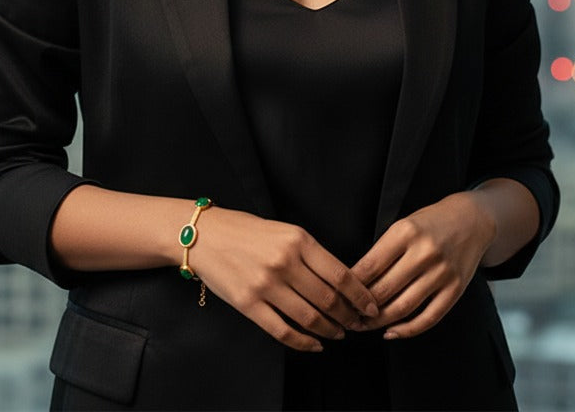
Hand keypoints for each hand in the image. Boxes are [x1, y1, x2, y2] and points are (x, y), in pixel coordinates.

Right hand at [189, 207, 379, 352]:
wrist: (203, 235)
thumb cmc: (245, 230)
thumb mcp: (284, 231)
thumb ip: (310, 253)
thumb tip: (340, 280)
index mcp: (298, 240)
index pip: (340, 273)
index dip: (360, 295)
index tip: (371, 306)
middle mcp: (284, 262)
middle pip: (328, 298)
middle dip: (348, 316)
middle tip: (357, 324)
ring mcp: (265, 285)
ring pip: (309, 317)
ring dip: (329, 330)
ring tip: (338, 334)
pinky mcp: (248, 304)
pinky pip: (282, 330)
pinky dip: (303, 342)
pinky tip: (314, 344)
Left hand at [350, 191, 496, 339]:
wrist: (471, 220)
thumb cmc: (430, 223)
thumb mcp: (403, 225)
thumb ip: (383, 250)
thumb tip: (356, 281)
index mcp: (406, 232)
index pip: (370, 266)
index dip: (351, 286)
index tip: (339, 295)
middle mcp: (424, 253)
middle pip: (384, 290)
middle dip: (361, 308)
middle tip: (347, 315)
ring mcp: (442, 273)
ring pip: (403, 307)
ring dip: (379, 322)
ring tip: (364, 325)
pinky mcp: (455, 290)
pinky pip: (428, 318)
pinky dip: (407, 330)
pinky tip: (391, 332)